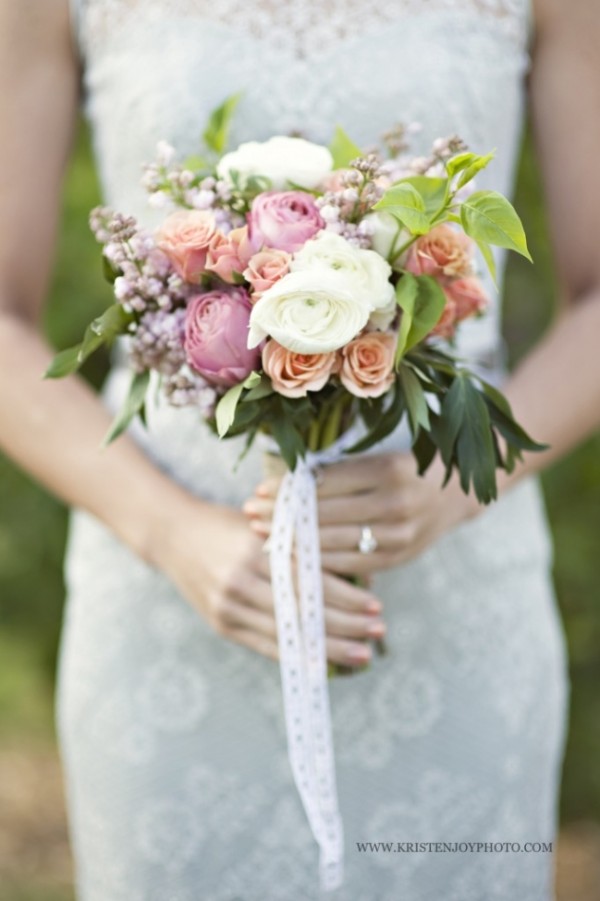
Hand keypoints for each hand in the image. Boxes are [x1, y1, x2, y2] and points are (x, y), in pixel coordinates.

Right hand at [156, 495, 386, 667]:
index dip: (347, 596)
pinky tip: (320, 665)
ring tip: (361, 654)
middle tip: (379, 632)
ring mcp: (228, 604)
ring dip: (328, 647)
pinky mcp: (221, 623)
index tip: (377, 606)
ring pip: (288, 633)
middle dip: (346, 625)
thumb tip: (361, 573)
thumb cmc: (230, 524)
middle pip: (304, 610)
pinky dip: (295, 656)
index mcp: (257, 547)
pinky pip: (265, 645)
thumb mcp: (266, 523)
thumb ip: (304, 546)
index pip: (311, 579)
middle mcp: (241, 578)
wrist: (173, 534)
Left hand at [243, 453, 480, 576]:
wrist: (455, 497)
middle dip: (282, 515)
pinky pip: (349, 564)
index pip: (325, 481)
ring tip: (263, 535)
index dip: (287, 488)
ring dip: (293, 540)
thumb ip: (339, 467)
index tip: (259, 490)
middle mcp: (397, 503)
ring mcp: (399, 535)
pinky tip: (293, 557)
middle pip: (325, 513)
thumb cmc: (407, 468)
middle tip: (250, 513)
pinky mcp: (398, 559)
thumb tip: (286, 479)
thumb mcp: (379, 456)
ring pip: (333, 542)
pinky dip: (318, 562)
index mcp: (389, 469)